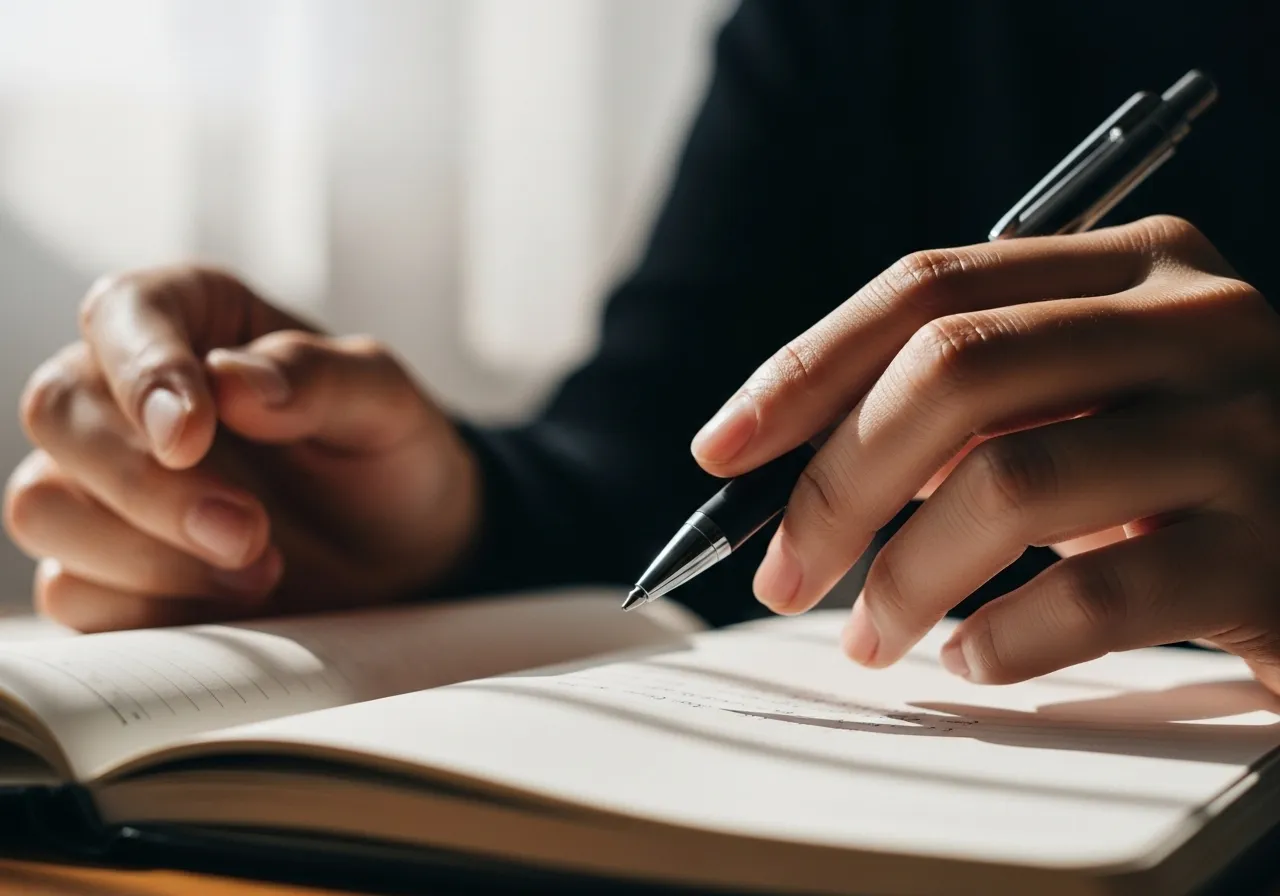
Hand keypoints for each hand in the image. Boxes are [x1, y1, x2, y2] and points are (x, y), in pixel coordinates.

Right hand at [4, 266, 479, 630]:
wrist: (404, 558)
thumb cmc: (389, 460)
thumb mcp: (388, 406)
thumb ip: (320, 379)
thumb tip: (230, 381)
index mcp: (194, 319)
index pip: (121, 313)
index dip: (143, 372)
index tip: (193, 436)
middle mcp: (126, 392)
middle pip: (58, 412)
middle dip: (148, 486)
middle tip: (249, 533)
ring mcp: (101, 482)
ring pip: (43, 506)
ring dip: (148, 555)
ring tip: (260, 568)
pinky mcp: (99, 567)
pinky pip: (69, 590)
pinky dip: (148, 606)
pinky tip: (227, 601)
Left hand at [691, 216, 1279, 689]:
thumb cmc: (1176, 470)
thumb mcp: (1079, 399)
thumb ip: (964, 406)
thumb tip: (787, 468)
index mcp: (1131, 266)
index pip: (927, 288)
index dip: (804, 370)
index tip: (720, 450)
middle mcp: (1195, 322)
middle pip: (953, 372)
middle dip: (835, 483)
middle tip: (779, 574)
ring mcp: (1247, 431)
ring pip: (1012, 486)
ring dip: (903, 577)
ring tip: (869, 634)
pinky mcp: (1274, 551)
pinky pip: (1101, 596)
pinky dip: (1006, 639)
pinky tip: (974, 659)